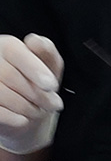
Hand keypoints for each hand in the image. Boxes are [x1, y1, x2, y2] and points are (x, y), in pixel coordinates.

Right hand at [0, 34, 63, 154]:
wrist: (26, 111)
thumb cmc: (38, 82)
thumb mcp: (50, 63)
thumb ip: (46, 49)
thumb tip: (34, 41)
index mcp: (5, 46)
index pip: (14, 51)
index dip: (34, 69)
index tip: (51, 85)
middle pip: (10, 76)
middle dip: (37, 93)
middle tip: (54, 104)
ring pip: (2, 94)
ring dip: (26, 106)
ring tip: (39, 111)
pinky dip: (13, 118)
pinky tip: (23, 119)